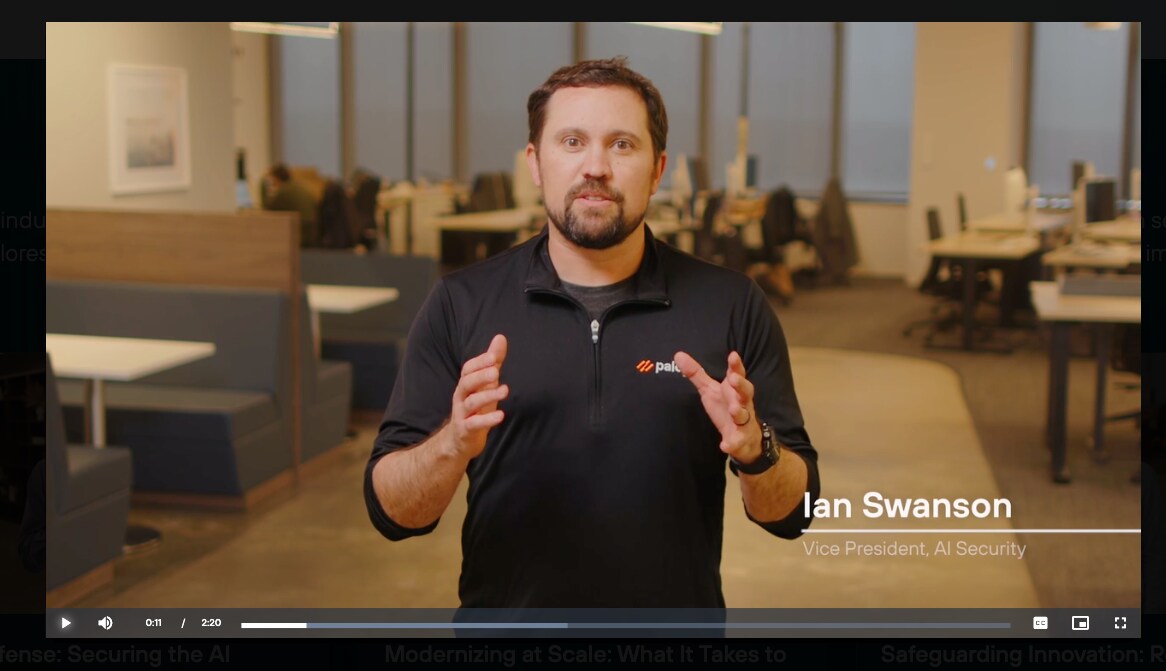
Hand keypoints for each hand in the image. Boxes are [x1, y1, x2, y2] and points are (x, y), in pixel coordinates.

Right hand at [447, 334, 508, 459]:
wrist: (459, 440)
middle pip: (466, 383)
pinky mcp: (466, 430)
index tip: (493, 357)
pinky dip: (487, 420)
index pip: (468, 369)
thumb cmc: (475, 408)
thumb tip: (500, 337)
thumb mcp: (485, 384)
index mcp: (466, 385)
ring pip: (471, 403)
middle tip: (496, 371)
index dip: (479, 362)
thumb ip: (493, 363)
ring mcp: (462, 414)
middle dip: (480, 376)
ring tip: (504, 390)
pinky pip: (474, 424)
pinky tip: (500, 416)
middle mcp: (461, 397)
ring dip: (487, 396)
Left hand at [674, 350, 761, 463]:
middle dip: (741, 385)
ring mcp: (743, 422)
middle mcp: (742, 403)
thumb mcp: (710, 390)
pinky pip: (737, 442)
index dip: (736, 365)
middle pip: (746, 392)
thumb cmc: (726, 408)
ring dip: (739, 412)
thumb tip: (678, 355)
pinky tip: (724, 445)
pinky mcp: (740, 439)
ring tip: (734, 409)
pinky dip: (732, 443)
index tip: (733, 355)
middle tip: (733, 379)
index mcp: (734, 390)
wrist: (745, 439)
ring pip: (744, 415)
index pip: (737, 374)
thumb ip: (696, 374)